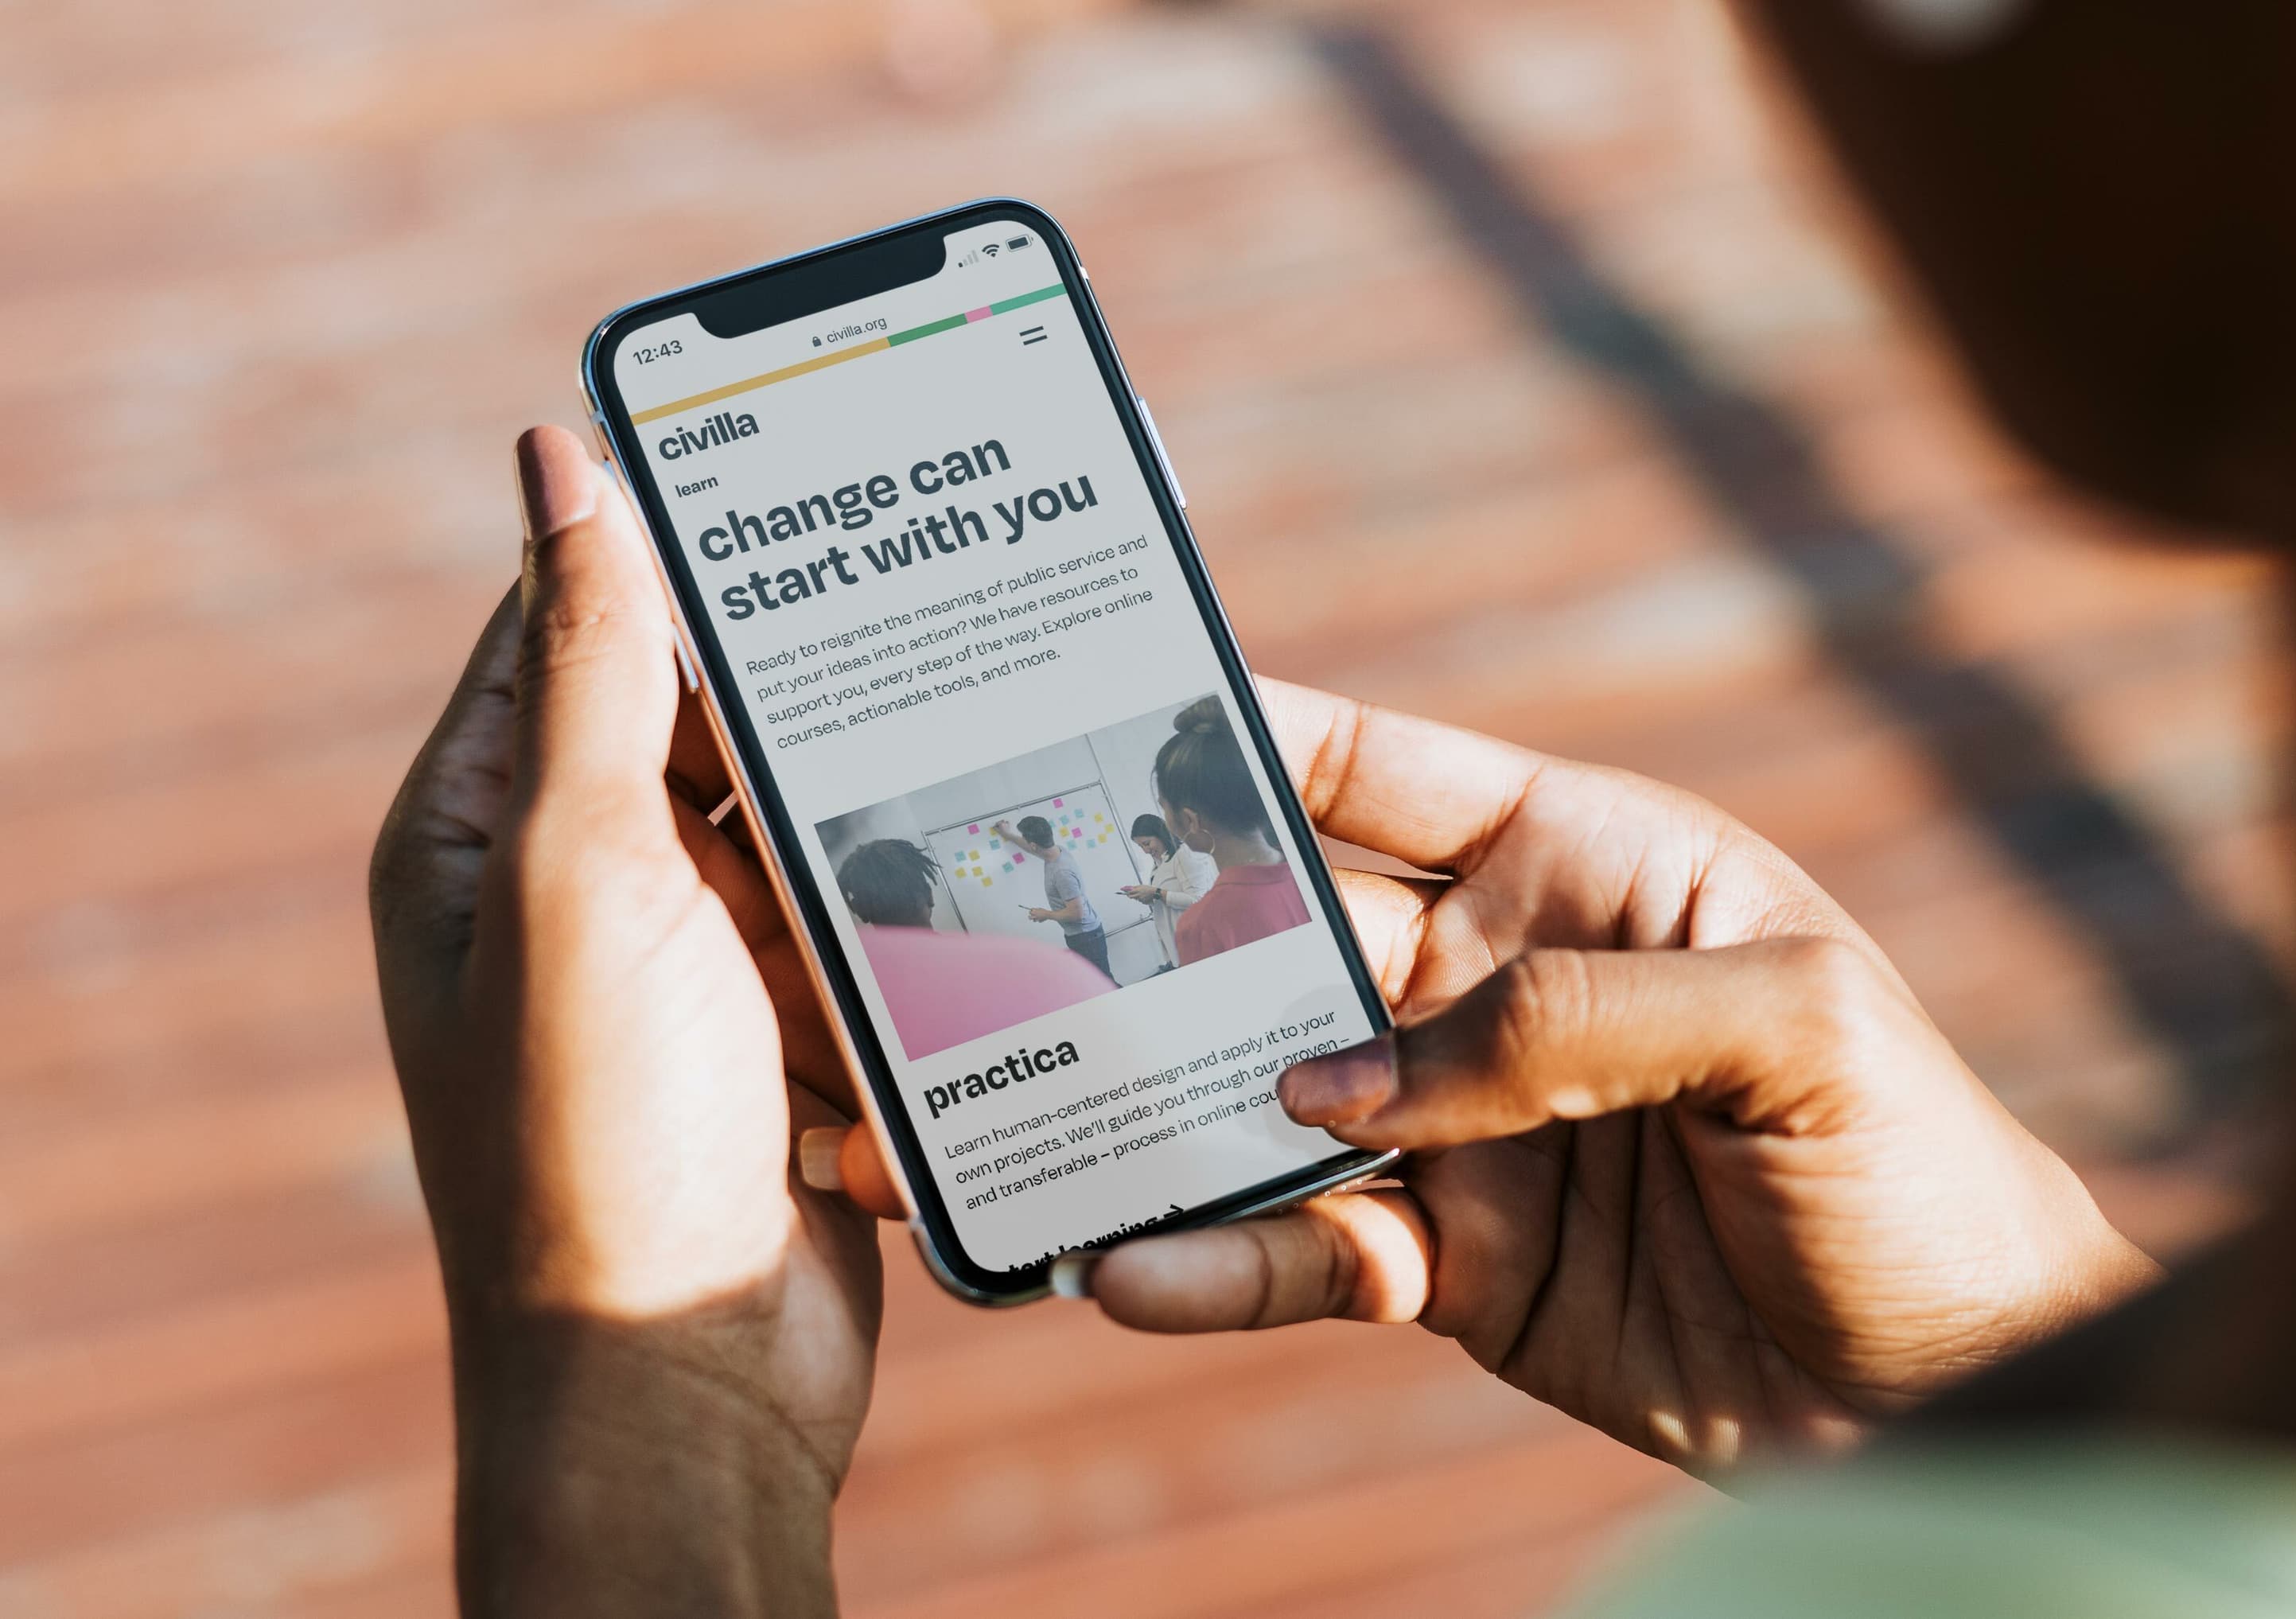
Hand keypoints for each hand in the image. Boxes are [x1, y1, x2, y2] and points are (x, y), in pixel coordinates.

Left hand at [372, 427, 883, 1615]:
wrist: (684, 1380)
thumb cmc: (599, 1138)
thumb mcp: (584, 873)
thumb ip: (589, 665)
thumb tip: (559, 457)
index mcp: (479, 833)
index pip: (571, 621)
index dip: (675, 540)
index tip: (803, 471)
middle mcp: (574, 891)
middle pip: (713, 722)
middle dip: (817, 692)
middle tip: (942, 603)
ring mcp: (685, 972)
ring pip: (807, 824)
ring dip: (875, 811)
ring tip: (984, 740)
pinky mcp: (784, 1039)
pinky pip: (860, 928)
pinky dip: (912, 911)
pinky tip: (989, 874)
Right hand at [832, 688, 2156, 1471]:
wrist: (1961, 1392)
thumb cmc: (1920, 1166)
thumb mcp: (1791, 1031)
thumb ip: (1567, 1020)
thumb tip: (1341, 1077)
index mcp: (1589, 863)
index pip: (1380, 772)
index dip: (1238, 737)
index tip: (1083, 712)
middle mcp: (1502, 980)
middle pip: (1281, 936)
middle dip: (1140, 936)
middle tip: (978, 938)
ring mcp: (1466, 1128)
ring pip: (1263, 1101)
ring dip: (1141, 1111)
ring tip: (999, 1127)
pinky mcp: (1453, 1267)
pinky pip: (1303, 1249)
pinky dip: (1215, 1259)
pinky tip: (1128, 1268)